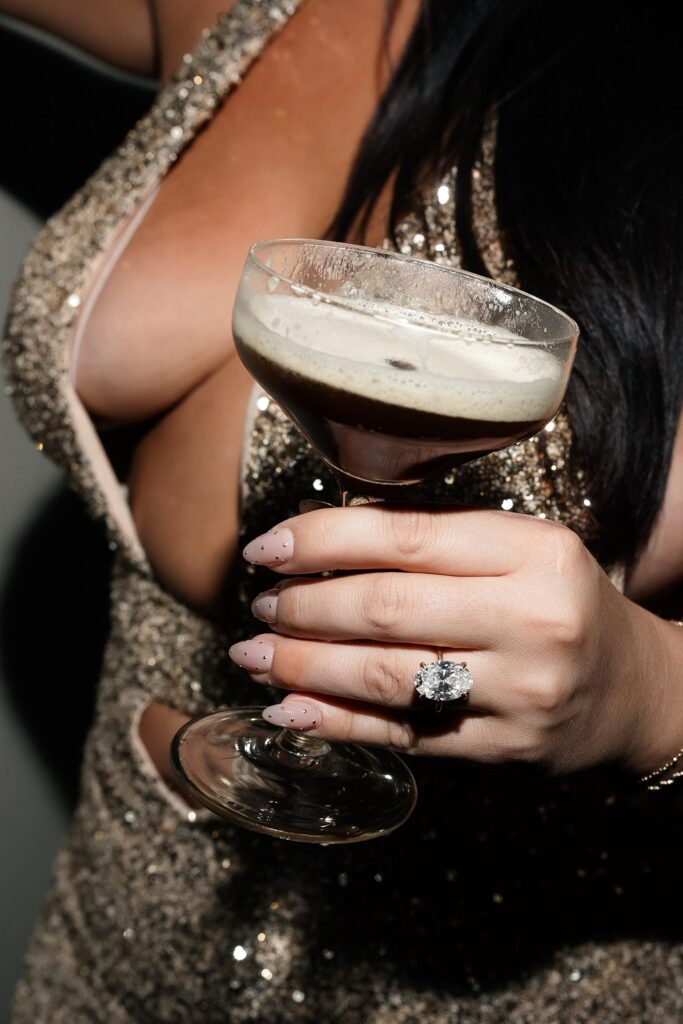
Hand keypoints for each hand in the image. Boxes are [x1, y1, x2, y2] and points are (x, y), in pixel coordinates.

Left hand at [228, 505, 680, 773]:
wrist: (630, 689)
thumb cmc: (559, 601)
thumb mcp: (521, 548)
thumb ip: (437, 536)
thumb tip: (328, 532)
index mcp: (534, 552)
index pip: (406, 537)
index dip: (321, 540)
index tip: (266, 548)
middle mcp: (530, 620)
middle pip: (386, 608)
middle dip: (304, 607)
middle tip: (259, 605)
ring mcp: (518, 692)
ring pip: (386, 676)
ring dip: (303, 666)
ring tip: (254, 655)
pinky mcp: (502, 749)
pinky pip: (402, 735)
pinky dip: (336, 723)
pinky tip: (288, 710)